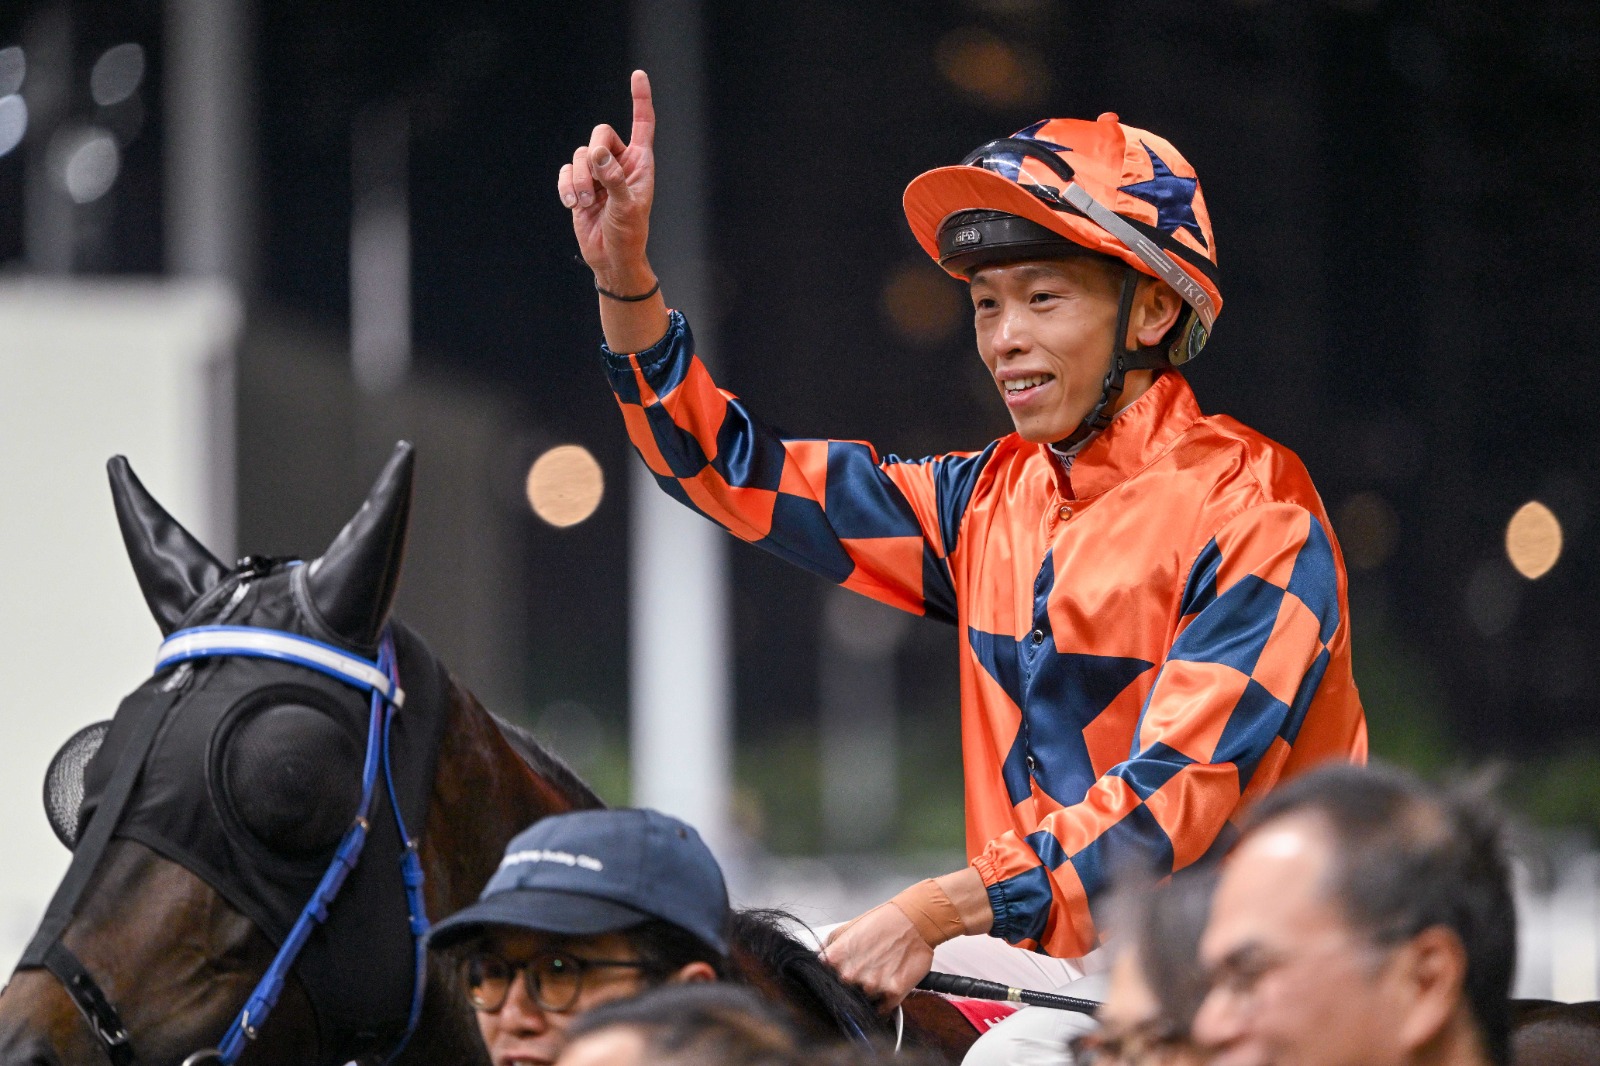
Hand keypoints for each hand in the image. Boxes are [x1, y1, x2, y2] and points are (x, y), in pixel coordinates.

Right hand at [558, 69, 656, 292]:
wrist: (610, 258)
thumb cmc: (629, 234)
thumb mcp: (627, 208)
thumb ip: (614, 180)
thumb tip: (597, 156)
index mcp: (640, 163)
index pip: (642, 123)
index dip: (640, 99)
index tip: (638, 75)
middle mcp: (619, 162)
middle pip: (600, 133)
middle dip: (593, 155)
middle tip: (596, 182)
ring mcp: (598, 174)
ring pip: (580, 155)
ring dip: (579, 180)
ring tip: (583, 204)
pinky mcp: (579, 186)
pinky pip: (565, 171)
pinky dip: (566, 186)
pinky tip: (572, 205)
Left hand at [820, 903, 934, 1011]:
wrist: (914, 920)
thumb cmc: (882, 922)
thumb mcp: (846, 928)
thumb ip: (827, 949)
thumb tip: (817, 963)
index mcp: (835, 959)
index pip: (822, 983)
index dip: (831, 982)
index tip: (837, 979)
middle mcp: (850, 975)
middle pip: (843, 995)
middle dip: (851, 987)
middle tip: (864, 972)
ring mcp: (872, 986)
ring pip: (863, 1002)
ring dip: (869, 993)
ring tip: (879, 973)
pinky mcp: (892, 994)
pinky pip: (881, 1010)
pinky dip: (883, 1002)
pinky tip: (888, 984)